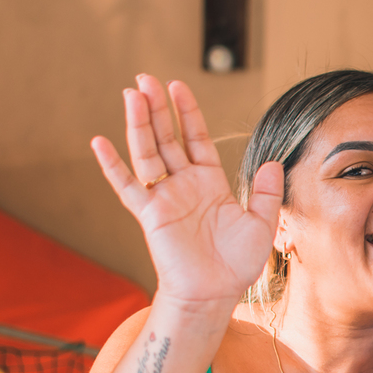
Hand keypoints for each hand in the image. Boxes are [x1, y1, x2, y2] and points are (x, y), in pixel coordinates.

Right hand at [91, 75, 283, 307]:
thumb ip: (265, 193)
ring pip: (147, 153)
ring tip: (131, 94)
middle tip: (144, 79)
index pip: (194, 138)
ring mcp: (164, 198)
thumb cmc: (236, 264)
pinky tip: (99, 142)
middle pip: (166, 138)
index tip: (177, 86)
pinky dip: (113, 166)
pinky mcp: (150, 215)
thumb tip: (272, 163)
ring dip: (138, 124)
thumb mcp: (261, 224)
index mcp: (209, 182)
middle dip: (156, 108)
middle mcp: (184, 185)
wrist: (215, 294)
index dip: (186, 112)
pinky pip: (127, 187)